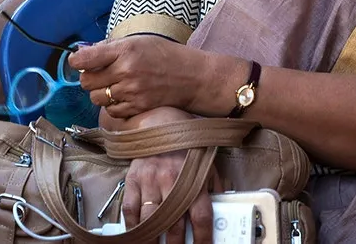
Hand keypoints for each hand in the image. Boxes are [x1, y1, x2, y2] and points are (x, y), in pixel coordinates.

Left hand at [69, 36, 230, 118]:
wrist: (193, 77)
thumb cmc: (164, 55)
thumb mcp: (137, 41)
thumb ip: (108, 47)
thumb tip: (81, 53)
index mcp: (124, 50)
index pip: (85, 59)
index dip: (76, 61)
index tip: (78, 62)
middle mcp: (126, 71)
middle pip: (86, 82)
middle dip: (90, 78)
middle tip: (101, 74)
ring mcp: (132, 91)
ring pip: (96, 98)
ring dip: (101, 93)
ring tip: (115, 85)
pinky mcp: (138, 108)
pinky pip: (111, 111)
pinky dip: (113, 106)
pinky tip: (124, 96)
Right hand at [121, 108, 222, 243]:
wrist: (161, 123)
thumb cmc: (187, 147)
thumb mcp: (208, 165)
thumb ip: (216, 188)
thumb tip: (226, 210)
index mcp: (193, 180)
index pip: (201, 217)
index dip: (202, 238)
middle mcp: (171, 181)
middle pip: (173, 223)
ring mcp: (150, 180)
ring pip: (150, 218)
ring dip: (152, 238)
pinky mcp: (133, 178)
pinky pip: (130, 207)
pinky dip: (132, 224)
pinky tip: (136, 233)